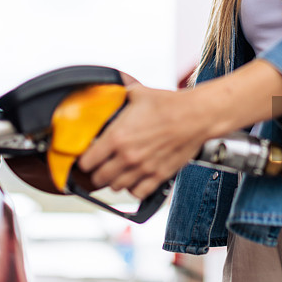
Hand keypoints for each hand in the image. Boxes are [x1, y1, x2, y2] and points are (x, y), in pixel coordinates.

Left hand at [77, 82, 205, 199]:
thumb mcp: (139, 93)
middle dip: (97, 172)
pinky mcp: (158, 176)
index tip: (87, 156)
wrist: (197, 116)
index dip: (84, 160)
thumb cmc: (170, 104)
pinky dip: (133, 188)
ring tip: (117, 171)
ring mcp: (143, 169)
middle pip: (98, 179)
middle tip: (100, 165)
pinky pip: (137, 193)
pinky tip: (135, 178)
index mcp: (117, 136)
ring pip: (116, 188)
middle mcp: (127, 157)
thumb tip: (113, 88)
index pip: (86, 162)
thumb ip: (121, 93)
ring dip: (114, 180)